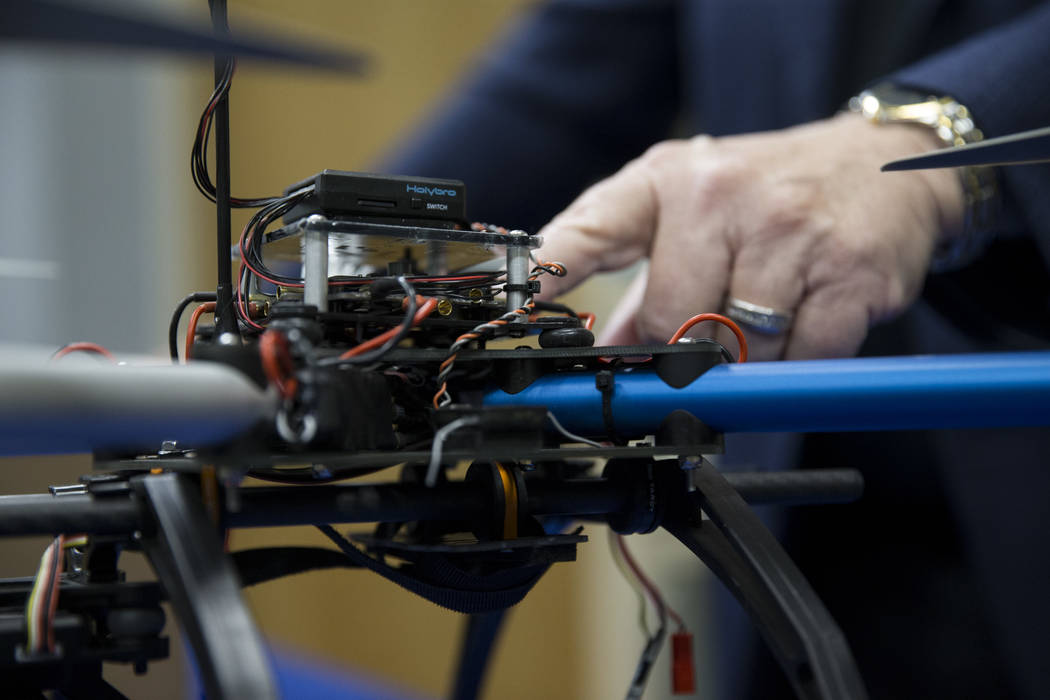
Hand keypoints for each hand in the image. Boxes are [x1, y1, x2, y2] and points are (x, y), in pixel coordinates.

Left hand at [536, 112, 964, 359]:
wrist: (883, 164)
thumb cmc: (771, 193)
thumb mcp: (695, 214)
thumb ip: (645, 284)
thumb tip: (610, 359)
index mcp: (665, 182)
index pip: (587, 231)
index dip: (545, 278)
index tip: (513, 314)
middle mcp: (719, 194)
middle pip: (672, 318)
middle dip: (686, 347)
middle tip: (713, 330)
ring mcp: (787, 229)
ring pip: (740, 346)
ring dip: (750, 356)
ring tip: (772, 308)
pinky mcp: (848, 270)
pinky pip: (802, 357)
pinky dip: (800, 360)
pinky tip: (809, 316)